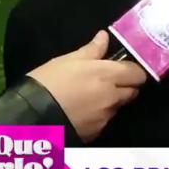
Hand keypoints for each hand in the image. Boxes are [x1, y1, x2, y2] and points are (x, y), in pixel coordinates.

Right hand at [27, 31, 146, 142]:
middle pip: (133, 92)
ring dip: (112, 102)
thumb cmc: (48, 82)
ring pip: (119, 107)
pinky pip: (105, 121)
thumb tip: (104, 37)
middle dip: (126, 87)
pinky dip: (99, 116)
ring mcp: (106, 116)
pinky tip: (82, 112)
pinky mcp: (96, 132)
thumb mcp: (67, 61)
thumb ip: (92, 50)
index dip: (133, 71)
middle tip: (109, 83)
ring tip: (90, 98)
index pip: (139, 74)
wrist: (30, 116)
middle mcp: (113, 96)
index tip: (123, 70)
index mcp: (108, 75)